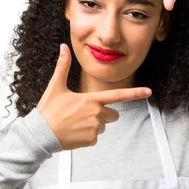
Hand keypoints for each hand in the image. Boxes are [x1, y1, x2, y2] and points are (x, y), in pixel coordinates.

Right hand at [36, 44, 152, 149]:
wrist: (40, 134)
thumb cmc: (48, 110)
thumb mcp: (56, 86)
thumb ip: (63, 66)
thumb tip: (63, 47)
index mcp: (91, 99)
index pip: (118, 95)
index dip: (135, 93)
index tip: (148, 92)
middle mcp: (96, 114)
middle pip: (113, 114)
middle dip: (103, 114)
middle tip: (82, 114)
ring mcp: (94, 128)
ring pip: (103, 126)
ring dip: (94, 125)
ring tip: (75, 123)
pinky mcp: (91, 140)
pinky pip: (95, 137)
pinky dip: (86, 136)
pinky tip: (74, 133)